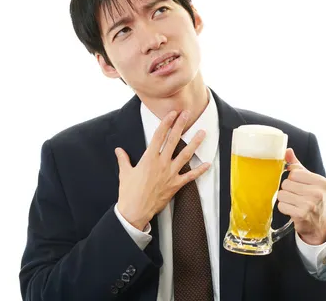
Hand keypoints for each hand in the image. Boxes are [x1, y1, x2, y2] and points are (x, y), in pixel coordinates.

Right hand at [115, 110, 209, 230]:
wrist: (135, 211)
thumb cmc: (129, 192)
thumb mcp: (125, 173)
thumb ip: (123, 159)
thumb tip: (118, 150)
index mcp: (149, 159)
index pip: (159, 136)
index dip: (166, 123)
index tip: (172, 113)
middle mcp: (162, 164)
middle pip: (173, 140)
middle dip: (180, 125)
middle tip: (187, 114)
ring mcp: (170, 174)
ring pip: (185, 155)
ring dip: (195, 143)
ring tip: (202, 133)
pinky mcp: (175, 185)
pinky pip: (190, 176)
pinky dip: (200, 170)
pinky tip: (207, 164)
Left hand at [277, 148, 325, 244]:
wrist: (319, 224)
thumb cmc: (312, 199)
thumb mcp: (309, 181)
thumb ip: (297, 166)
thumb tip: (287, 151)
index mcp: (321, 181)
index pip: (294, 172)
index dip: (292, 179)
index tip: (298, 185)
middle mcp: (318, 192)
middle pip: (286, 183)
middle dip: (287, 190)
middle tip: (296, 196)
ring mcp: (310, 204)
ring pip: (282, 194)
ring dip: (284, 199)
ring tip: (294, 203)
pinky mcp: (302, 215)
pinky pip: (281, 206)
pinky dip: (284, 208)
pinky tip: (292, 210)